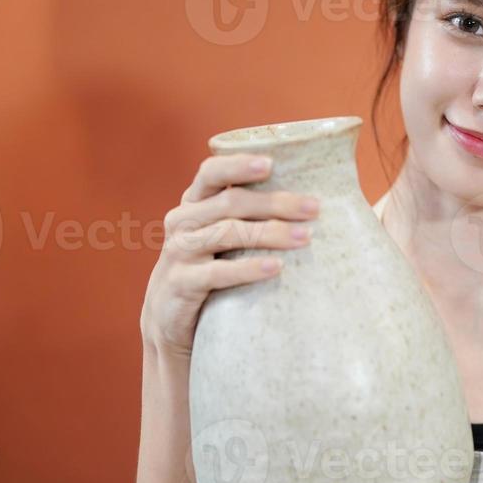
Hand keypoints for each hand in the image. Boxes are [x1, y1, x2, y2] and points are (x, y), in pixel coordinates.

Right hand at [140, 154, 320, 357]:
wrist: (169, 318)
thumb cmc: (207, 268)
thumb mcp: (220, 237)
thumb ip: (246, 217)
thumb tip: (308, 203)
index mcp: (194, 203)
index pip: (211, 172)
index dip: (239, 165)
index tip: (272, 164)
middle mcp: (182, 221)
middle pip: (230, 202)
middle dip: (275, 203)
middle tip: (313, 208)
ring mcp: (179, 252)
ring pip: (227, 233)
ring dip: (270, 233)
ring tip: (304, 237)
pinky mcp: (181, 283)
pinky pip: (218, 272)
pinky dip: (249, 269)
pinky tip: (276, 267)